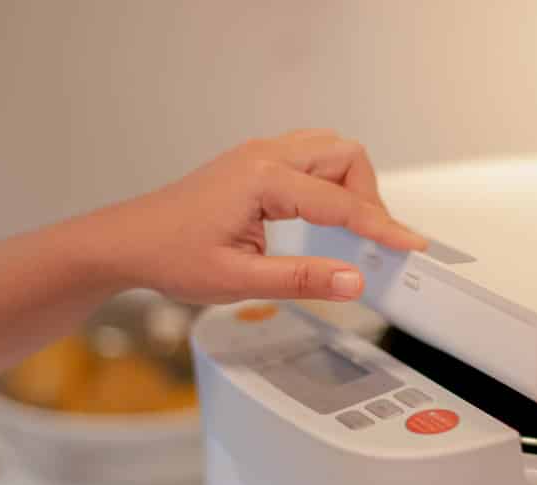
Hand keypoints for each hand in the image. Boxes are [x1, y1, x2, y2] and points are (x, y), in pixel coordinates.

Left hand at [83, 130, 426, 302]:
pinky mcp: (254, 164)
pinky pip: (309, 159)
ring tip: (352, 230)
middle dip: (369, 197)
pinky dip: (329, 183)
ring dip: (350, 186)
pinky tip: (324, 216)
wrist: (126, 243)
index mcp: (262, 178)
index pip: (341, 202)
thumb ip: (302, 280)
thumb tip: (352, 280)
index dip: (382, 227)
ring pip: (329, 152)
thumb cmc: (169, 256)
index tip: (411, 244)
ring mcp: (258, 155)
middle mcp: (263, 155)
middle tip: (373, 240)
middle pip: (345, 156)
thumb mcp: (239, 280)